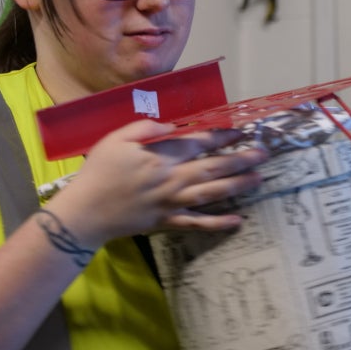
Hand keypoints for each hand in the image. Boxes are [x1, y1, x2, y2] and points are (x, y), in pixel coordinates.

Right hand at [52, 119, 268, 244]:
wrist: (86, 212)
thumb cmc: (99, 172)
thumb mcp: (116, 139)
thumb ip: (145, 128)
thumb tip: (171, 126)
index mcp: (160, 156)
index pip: (198, 142)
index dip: (221, 135)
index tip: (240, 131)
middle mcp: (172, 179)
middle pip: (212, 166)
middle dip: (240, 158)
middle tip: (263, 153)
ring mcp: (172, 202)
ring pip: (211, 192)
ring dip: (237, 185)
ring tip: (259, 178)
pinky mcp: (168, 222)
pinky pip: (197, 223)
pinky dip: (218, 223)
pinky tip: (238, 221)